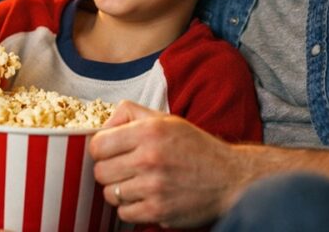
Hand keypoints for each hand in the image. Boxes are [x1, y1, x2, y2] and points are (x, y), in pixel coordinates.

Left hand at [89, 101, 242, 227]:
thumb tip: (101, 126)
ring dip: (121, 191)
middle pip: (100, 171)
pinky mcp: (158, 211)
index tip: (111, 152)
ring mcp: (153, 186)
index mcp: (149, 131)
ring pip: (110, 194)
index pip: (98, 145)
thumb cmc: (196, 148)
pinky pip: (124, 213)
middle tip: (126, 169)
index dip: (102, 150)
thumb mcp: (166, 120)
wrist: (230, 178)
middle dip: (110, 171)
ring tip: (139, 183)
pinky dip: (132, 208)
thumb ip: (130, 114)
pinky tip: (147, 198)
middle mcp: (150, 157)